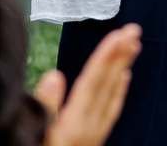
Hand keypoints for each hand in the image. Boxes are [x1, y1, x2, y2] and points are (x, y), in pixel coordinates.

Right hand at [34, 23, 140, 145]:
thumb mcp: (32, 135)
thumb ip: (45, 107)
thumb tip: (56, 74)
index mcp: (72, 126)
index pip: (92, 83)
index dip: (106, 58)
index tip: (119, 35)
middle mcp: (88, 129)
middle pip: (107, 86)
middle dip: (120, 56)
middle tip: (134, 30)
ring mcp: (92, 136)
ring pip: (112, 96)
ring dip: (122, 68)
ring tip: (132, 46)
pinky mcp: (91, 141)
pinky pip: (111, 112)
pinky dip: (118, 92)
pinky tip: (124, 79)